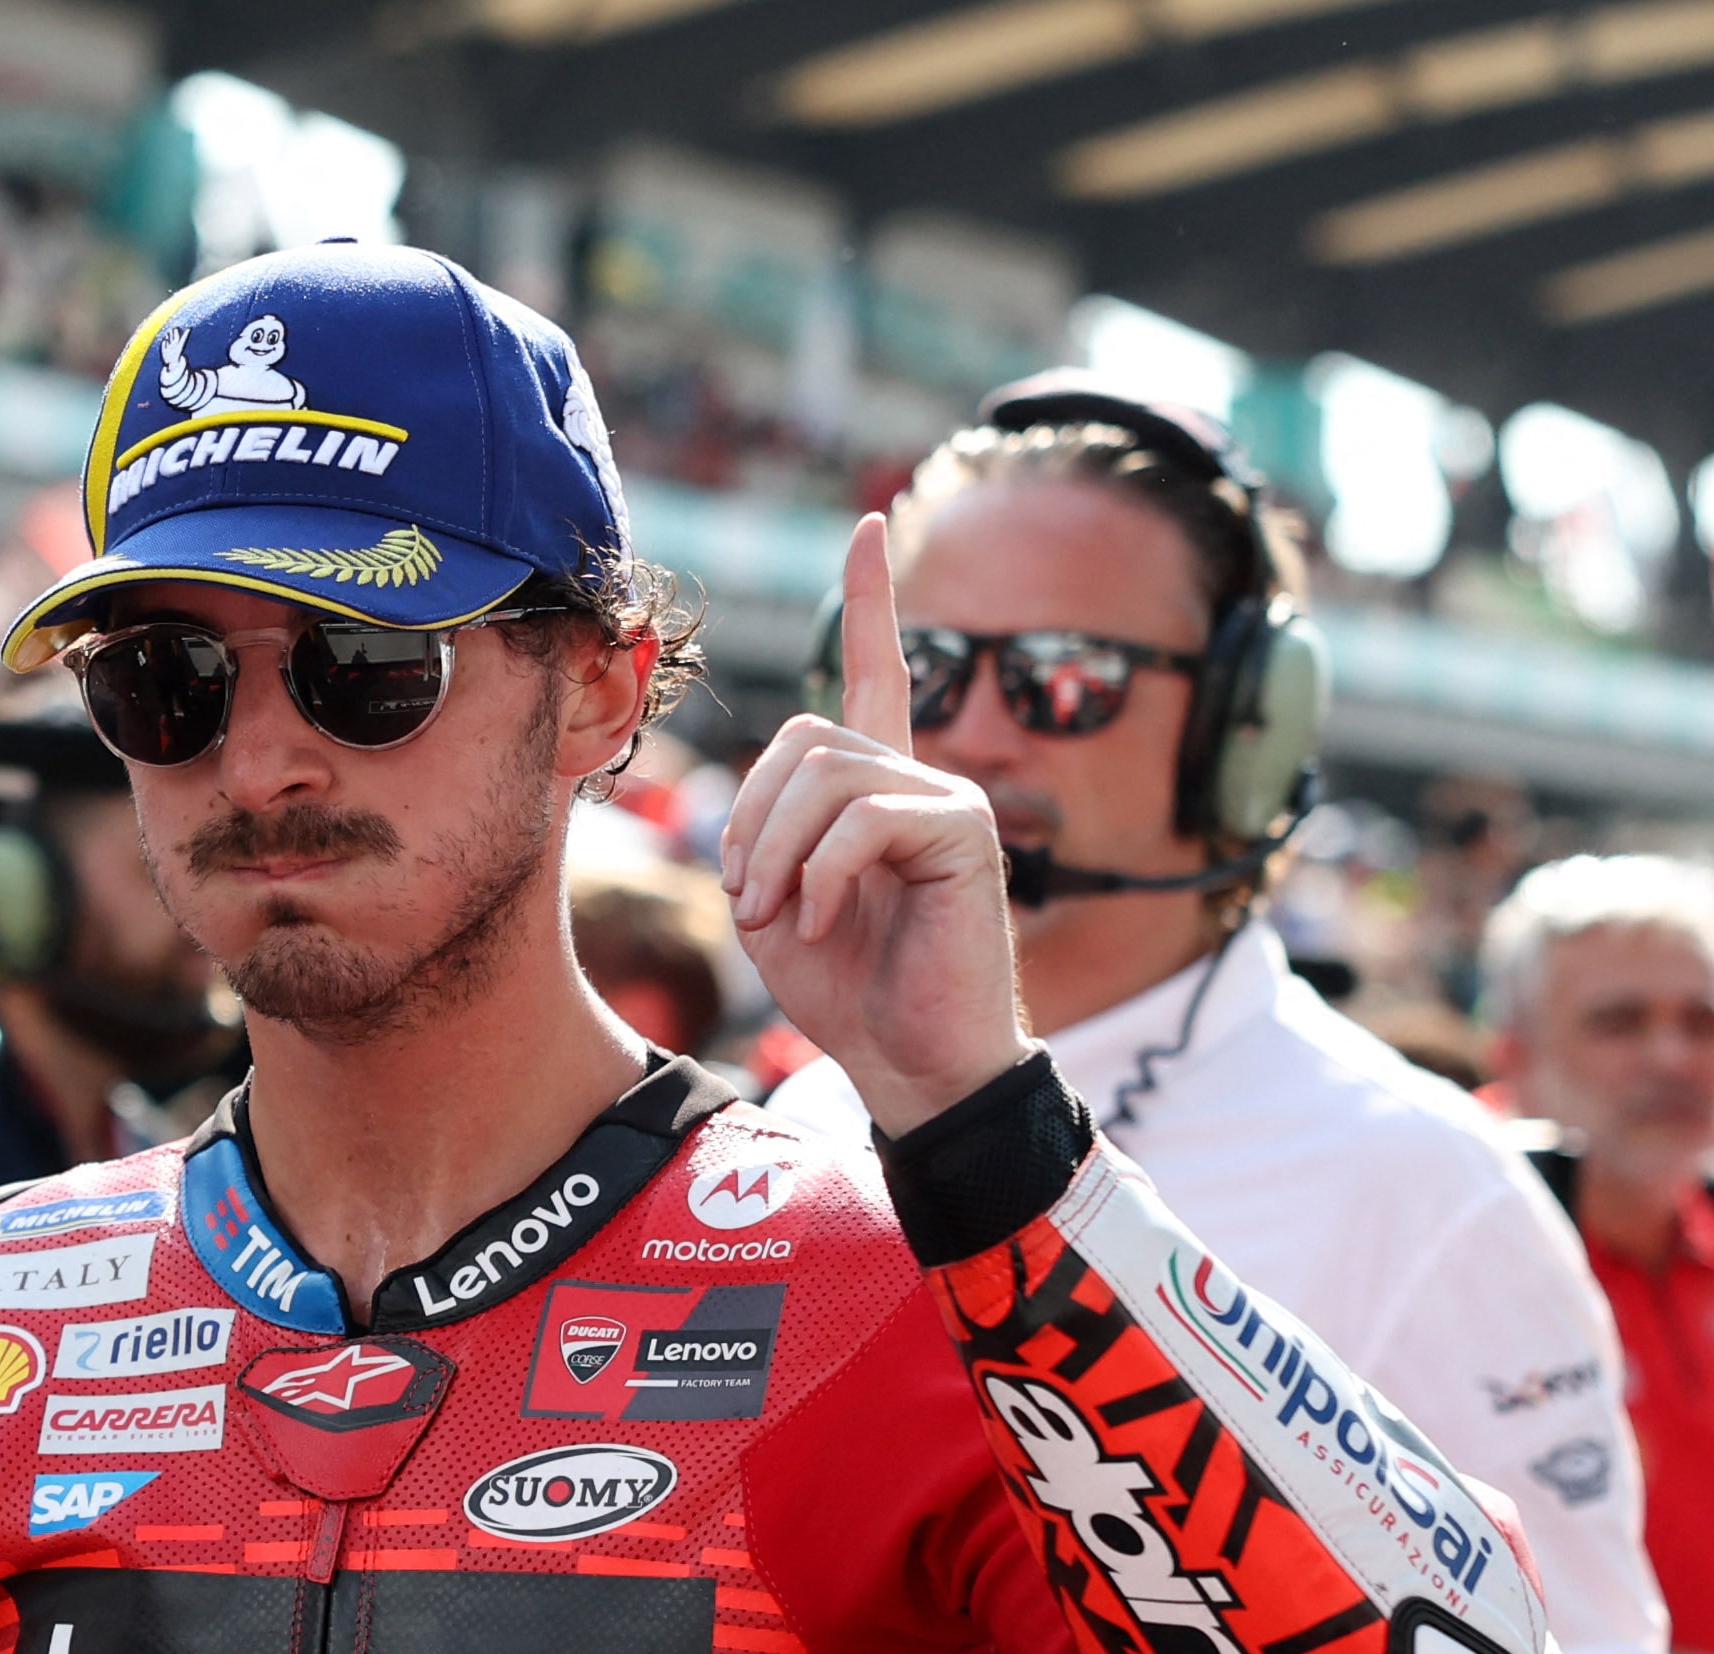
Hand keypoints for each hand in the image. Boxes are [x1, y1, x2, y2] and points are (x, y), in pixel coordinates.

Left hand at [717, 517, 1027, 1134]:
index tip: (870, 529)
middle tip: (749, 898)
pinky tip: (825, 924)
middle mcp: (917, 778)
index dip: (871, 602)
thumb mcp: (776, 901)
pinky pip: (863, 820)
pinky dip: (821, 878)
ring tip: (779, 918)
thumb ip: (764, 830)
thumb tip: (760, 787)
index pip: (876, 672)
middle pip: (807, 740)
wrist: (912, 1063)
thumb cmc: (848, 989)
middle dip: (752, 820)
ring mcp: (946, 800)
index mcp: (874, 788)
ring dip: (777, 854)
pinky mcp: (964, 833)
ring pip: (826, 776)